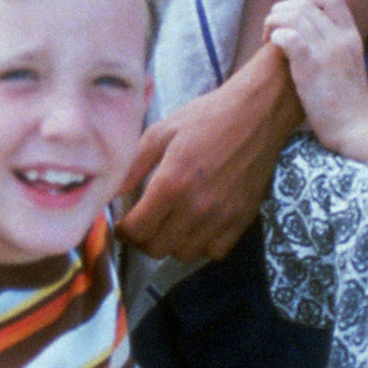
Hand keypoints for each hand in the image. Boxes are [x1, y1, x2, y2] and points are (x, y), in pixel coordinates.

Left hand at [117, 61, 296, 262]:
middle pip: (157, 248)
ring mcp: (222, 216)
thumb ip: (132, 167)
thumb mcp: (160, 132)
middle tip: (143, 224)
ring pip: (184, 254)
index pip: (137, 230)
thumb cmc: (206, 117)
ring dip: (171, 243)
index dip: (123, 231)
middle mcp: (197, 206)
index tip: (123, 224)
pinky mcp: (243, 219)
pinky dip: (203, 245)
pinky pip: (215, 251)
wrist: (257, 112)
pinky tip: (198, 224)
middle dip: (142, 239)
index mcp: (172, 183)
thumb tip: (110, 193)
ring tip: (170, 223)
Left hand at [262, 0, 367, 153]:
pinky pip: (287, 35)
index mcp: (351, 35)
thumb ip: (333, 43)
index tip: (293, 11)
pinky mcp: (311, 66)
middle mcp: (340, 37)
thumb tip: (306, 31)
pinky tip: (273, 49)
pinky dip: (275, 36)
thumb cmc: (347, 101)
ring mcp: (326, 50)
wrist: (357, 127)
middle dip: (281, 10)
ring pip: (293, 14)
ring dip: (273, 22)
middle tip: (273, 30)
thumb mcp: (347, 62)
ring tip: (268, 40)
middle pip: (304, 2)